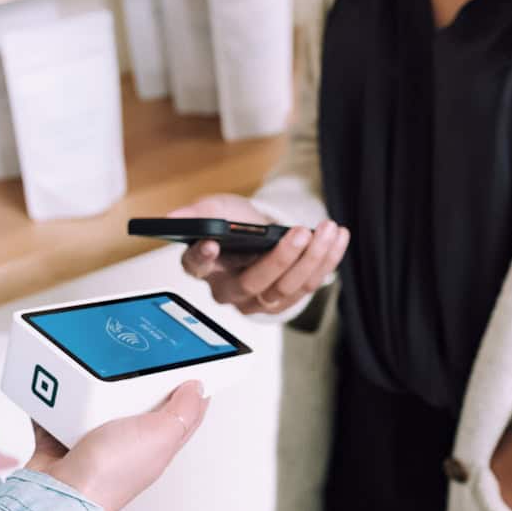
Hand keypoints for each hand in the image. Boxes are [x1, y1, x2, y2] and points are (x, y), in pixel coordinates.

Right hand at [26, 381, 208, 510]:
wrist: (59, 492)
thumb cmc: (108, 476)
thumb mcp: (160, 436)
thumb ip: (182, 412)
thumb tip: (198, 389)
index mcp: (157, 444)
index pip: (182, 414)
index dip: (189, 389)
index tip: (188, 365)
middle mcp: (128, 443)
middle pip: (139, 402)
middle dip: (137, 379)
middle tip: (133, 361)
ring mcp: (94, 439)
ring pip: (98, 401)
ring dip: (93, 385)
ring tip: (92, 370)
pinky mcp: (63, 436)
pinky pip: (60, 408)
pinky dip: (57, 395)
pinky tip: (58, 383)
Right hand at [169, 194, 349, 316]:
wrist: (261, 234)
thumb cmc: (236, 224)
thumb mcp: (217, 209)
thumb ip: (198, 213)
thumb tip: (174, 218)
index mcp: (205, 268)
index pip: (198, 267)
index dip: (203, 258)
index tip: (211, 243)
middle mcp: (230, 291)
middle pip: (253, 283)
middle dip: (280, 259)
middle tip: (298, 233)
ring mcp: (259, 301)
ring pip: (287, 288)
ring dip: (311, 259)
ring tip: (327, 230)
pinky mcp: (287, 300)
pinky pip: (309, 285)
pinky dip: (326, 260)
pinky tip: (338, 237)